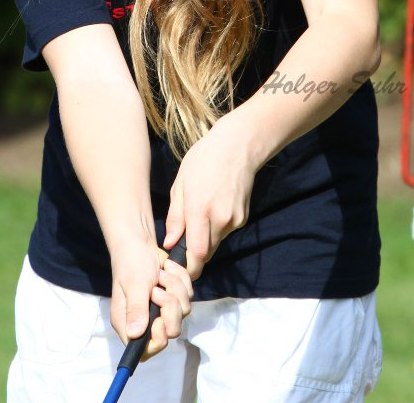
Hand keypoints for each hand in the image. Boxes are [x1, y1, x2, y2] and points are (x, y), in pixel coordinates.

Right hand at [108, 232, 192, 360]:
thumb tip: (135, 335)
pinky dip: (181, 280)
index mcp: (128, 323)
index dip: (158, 338)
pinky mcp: (173, 298)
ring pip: (183, 312)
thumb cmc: (131, 261)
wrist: (139, 241)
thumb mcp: (134, 284)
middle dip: (170, 307)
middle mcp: (144, 321)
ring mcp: (160, 310)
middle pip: (171, 331)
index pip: (146, 350)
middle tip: (158, 289)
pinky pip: (188, 296)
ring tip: (160, 274)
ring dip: (175, 288)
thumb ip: (136, 309)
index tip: (160, 318)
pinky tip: (167, 269)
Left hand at [165, 107, 258, 279]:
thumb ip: (175, 217)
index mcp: (200, 210)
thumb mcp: (180, 183)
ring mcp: (234, 220)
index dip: (187, 266)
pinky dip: (216, 228)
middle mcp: (220, 219)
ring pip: (215, 243)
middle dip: (194, 253)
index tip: (177, 266)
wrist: (238, 146)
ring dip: (205, 239)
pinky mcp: (243, 218)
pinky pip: (225, 232)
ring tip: (199, 214)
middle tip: (183, 240)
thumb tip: (170, 243)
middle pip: (206, 253)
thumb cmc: (203, 160)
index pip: (197, 255)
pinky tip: (213, 206)